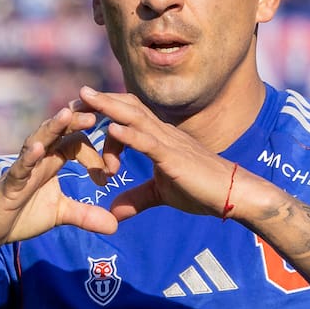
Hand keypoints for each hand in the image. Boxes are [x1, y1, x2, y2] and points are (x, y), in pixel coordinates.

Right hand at [0, 105, 119, 252]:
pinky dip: (29, 157)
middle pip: (59, 131)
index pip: (77, 144)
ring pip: (38, 140)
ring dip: (53, 127)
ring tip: (68, 114)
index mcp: (52, 161)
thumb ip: (86, 216)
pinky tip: (39, 149)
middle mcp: (38, 159)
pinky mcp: (9, 183)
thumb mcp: (60, 215)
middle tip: (99, 112)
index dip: (96, 155)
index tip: (112, 173)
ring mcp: (22, 168)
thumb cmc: (21, 215)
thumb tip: (115, 225)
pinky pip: (20, 167)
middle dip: (78, 120)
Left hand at [75, 87, 238, 220]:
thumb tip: (114, 214)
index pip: (128, 118)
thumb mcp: (162, 195)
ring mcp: (169, 143)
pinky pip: (149, 142)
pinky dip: (130, 135)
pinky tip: (113, 130)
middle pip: (128, 107)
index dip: (106, 112)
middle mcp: (162, 134)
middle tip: (76, 95)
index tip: (82, 111)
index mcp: (158, 139)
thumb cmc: (201, 191)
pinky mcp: (174, 158)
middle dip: (101, 100)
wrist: (233, 194)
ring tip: (86, 98)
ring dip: (109, 107)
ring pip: (135, 118)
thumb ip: (137, 199)